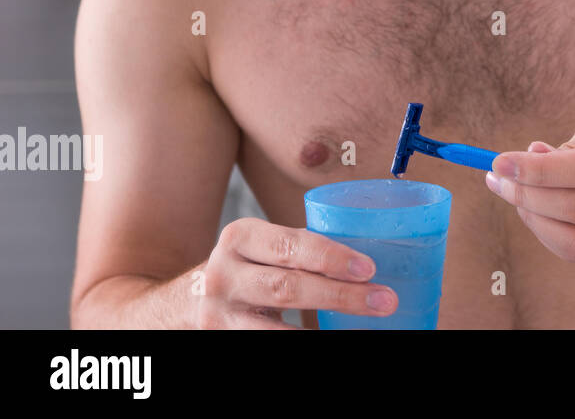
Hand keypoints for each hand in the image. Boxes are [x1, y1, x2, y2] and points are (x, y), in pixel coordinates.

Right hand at [196, 217, 397, 328]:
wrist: (184, 302)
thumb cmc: (244, 268)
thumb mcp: (261, 248)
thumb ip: (299, 249)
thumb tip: (365, 262)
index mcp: (241, 237)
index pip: (291, 246)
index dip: (331, 258)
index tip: (369, 268)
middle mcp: (225, 274)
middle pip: (289, 286)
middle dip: (341, 295)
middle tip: (383, 300)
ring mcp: (220, 313)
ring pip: (276, 328)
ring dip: (322, 331)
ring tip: (365, 327)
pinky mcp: (221, 339)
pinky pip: (268, 343)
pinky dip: (302, 340)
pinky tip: (328, 338)